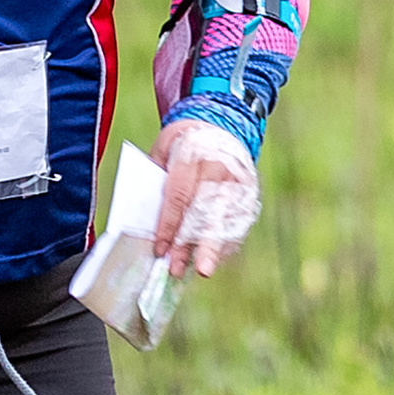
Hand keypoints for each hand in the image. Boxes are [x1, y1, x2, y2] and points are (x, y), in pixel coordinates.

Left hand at [152, 118, 259, 276]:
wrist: (220, 123)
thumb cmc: (183, 143)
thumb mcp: (162, 150)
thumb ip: (154, 181)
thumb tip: (144, 221)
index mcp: (193, 156)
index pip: (179, 196)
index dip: (169, 226)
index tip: (160, 250)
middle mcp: (219, 169)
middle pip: (209, 212)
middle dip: (201, 244)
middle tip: (198, 271)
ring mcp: (238, 181)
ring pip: (227, 220)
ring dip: (215, 248)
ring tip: (202, 270)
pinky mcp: (249, 190)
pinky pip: (239, 220)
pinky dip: (228, 240)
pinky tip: (217, 257)